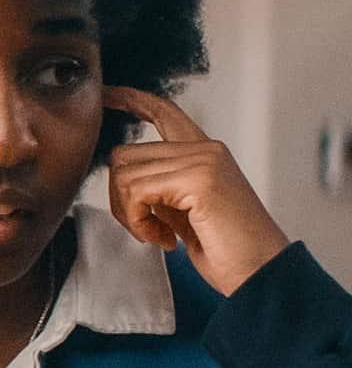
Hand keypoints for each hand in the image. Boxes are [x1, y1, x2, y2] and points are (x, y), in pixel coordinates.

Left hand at [103, 86, 288, 295]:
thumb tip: (121, 175)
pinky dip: (139, 223)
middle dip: (119, 199)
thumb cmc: (225, 249)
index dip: (131, 101)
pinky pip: (136, 193)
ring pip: (124, 175)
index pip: (163, 112)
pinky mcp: (198, 179)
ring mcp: (203, 160)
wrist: (261, 271)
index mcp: (204, 152)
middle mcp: (205, 149)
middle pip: (123, 156)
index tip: (106, 96)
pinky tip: (166, 240)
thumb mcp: (184, 210)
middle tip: (145, 229)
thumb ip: (160, 186)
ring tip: (159, 235)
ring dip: (130, 215)